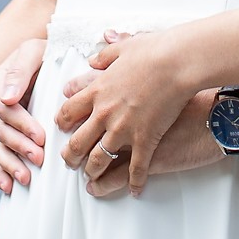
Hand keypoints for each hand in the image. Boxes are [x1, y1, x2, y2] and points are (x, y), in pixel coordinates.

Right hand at [0, 37, 47, 193]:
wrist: (51, 62)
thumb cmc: (46, 54)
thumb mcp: (34, 52)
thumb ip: (20, 70)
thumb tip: (7, 98)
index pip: (5, 108)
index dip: (22, 124)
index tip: (41, 136)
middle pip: (1, 129)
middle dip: (20, 146)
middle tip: (40, 158)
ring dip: (10, 164)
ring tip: (27, 178)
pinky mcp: (4, 134)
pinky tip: (8, 187)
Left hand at [54, 30, 198, 193]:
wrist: (177, 63)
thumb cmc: (153, 51)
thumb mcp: (124, 48)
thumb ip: (105, 55)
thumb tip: (94, 59)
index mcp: (98, 90)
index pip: (68, 111)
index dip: (62, 122)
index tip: (61, 128)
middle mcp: (104, 113)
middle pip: (77, 141)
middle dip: (71, 156)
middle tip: (70, 162)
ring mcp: (123, 129)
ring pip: (98, 159)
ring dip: (92, 171)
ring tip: (91, 179)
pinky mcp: (144, 140)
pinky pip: (135, 169)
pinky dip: (135, 182)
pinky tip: (135, 190)